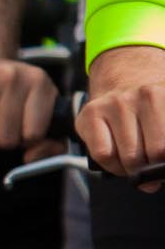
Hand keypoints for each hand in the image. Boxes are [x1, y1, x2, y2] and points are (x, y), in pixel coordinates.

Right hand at [0, 50, 55, 148]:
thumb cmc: (11, 98)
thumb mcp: (41, 115)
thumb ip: (52, 145)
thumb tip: (31, 156)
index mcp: (39, 82)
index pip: (34, 134)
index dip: (26, 140)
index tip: (22, 128)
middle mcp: (13, 75)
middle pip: (8, 139)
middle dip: (3, 140)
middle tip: (1, 125)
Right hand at [78, 45, 164, 183]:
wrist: (126, 77)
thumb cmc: (153, 106)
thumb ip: (164, 141)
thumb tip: (158, 171)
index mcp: (164, 96)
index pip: (164, 149)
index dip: (164, 164)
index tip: (161, 166)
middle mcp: (141, 96)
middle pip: (151, 155)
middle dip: (150, 167)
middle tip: (149, 162)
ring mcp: (113, 103)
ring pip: (126, 158)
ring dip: (130, 168)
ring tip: (133, 160)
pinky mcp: (90, 113)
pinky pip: (102, 155)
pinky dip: (111, 165)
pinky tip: (117, 158)